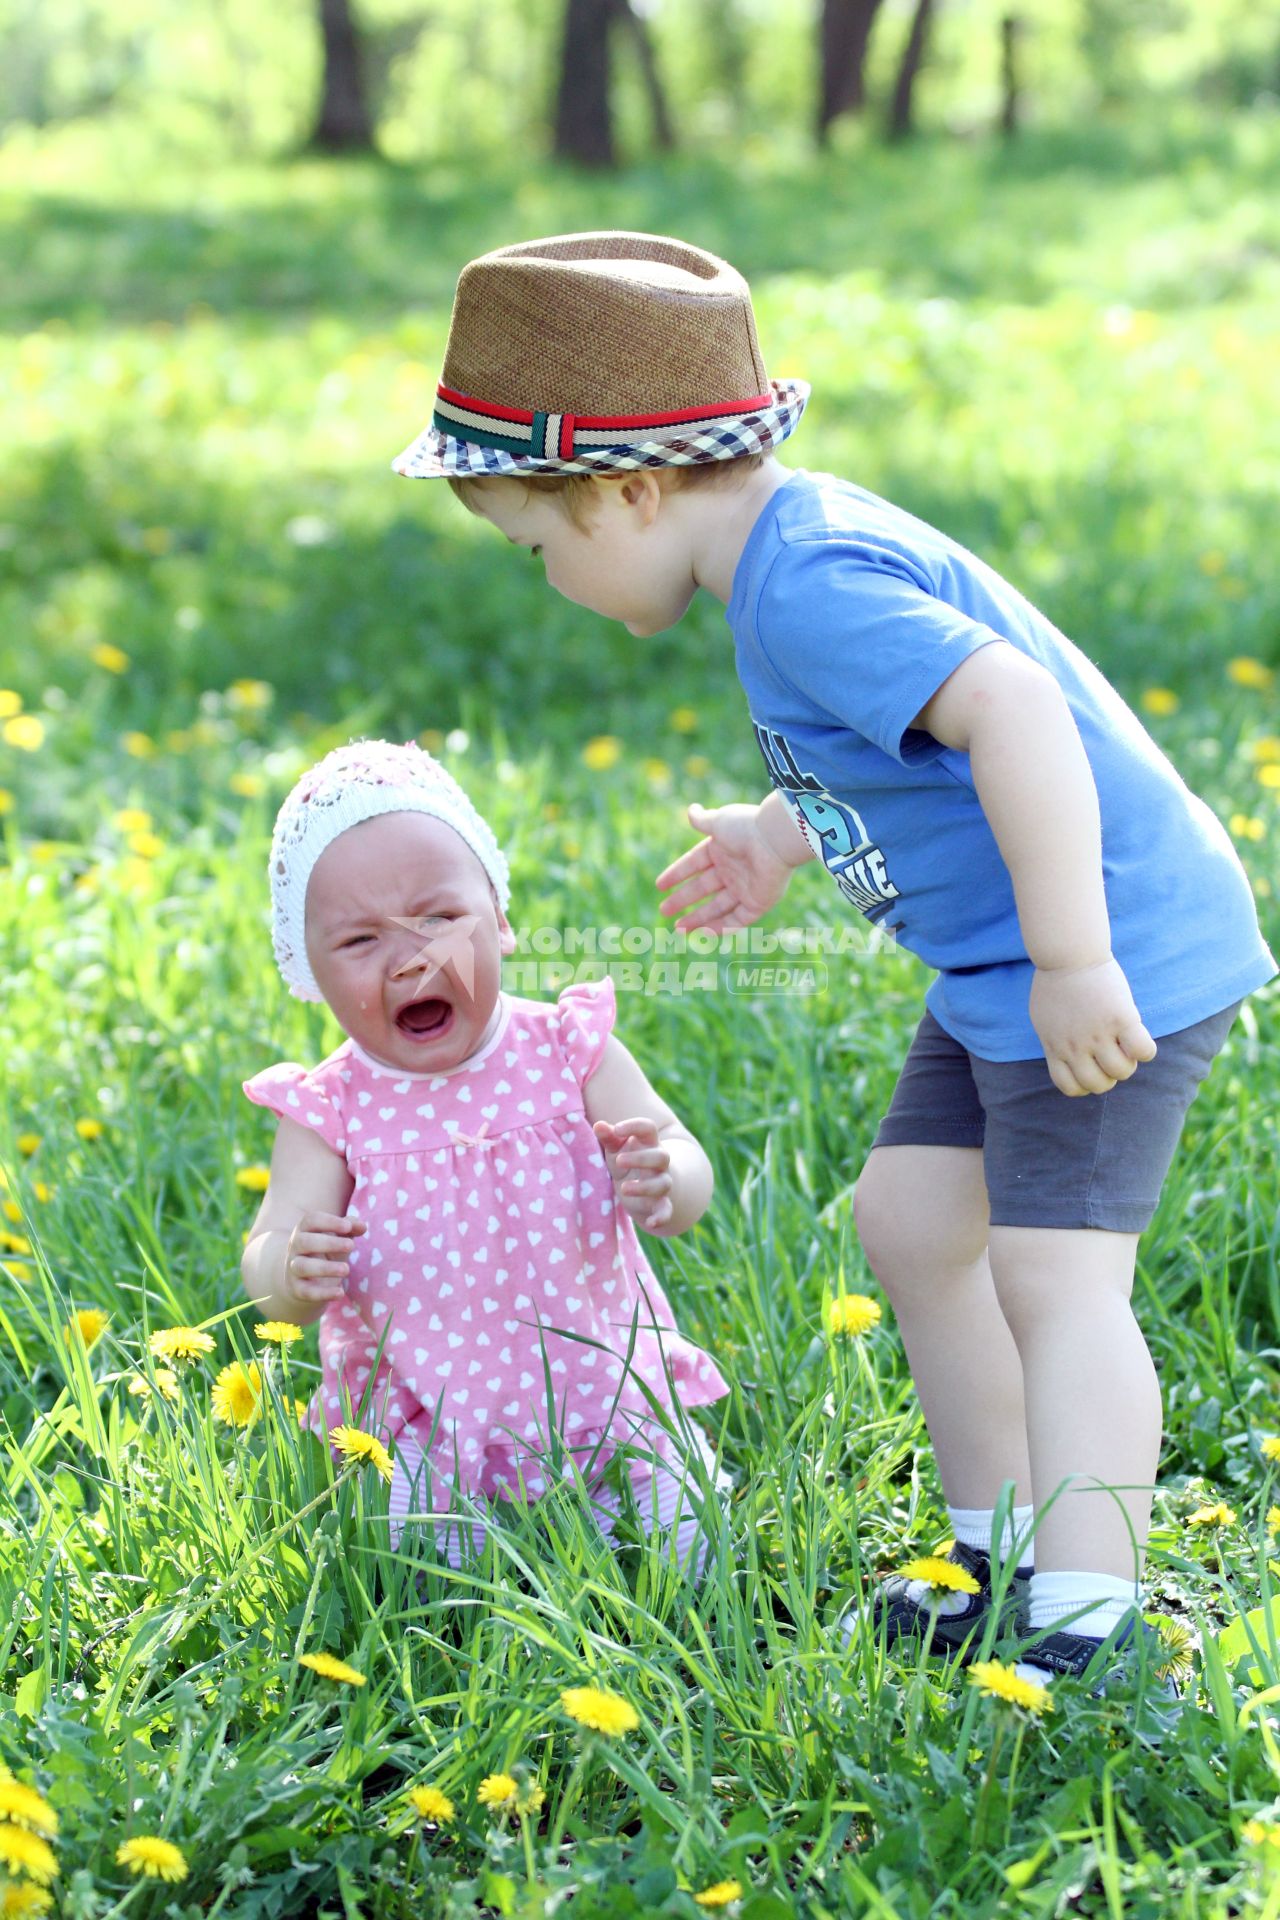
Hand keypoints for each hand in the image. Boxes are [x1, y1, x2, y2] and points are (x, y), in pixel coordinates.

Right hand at [284, 1211, 366, 1306]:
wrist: (306, 1280)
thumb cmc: (326, 1251)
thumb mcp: (338, 1238)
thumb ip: (350, 1229)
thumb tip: (362, 1227)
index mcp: (304, 1230)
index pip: (311, 1220)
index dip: (329, 1221)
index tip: (348, 1227)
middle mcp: (295, 1247)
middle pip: (305, 1241)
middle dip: (329, 1243)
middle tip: (351, 1246)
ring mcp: (293, 1269)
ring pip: (302, 1266)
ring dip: (325, 1268)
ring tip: (346, 1270)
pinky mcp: (296, 1289)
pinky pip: (306, 1291)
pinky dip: (323, 1293)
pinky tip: (341, 1293)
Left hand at [593, 1117, 673, 1230]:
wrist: (642, 1184)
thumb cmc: (626, 1160)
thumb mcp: (615, 1148)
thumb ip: (608, 1136)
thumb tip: (598, 1125)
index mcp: (648, 1142)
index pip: (649, 1128)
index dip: (635, 1126)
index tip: (617, 1129)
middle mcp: (659, 1162)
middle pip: (661, 1156)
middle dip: (641, 1159)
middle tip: (618, 1161)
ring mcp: (661, 1182)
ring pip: (663, 1184)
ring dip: (644, 1187)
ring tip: (624, 1188)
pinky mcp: (659, 1203)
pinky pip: (666, 1210)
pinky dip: (662, 1217)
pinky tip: (650, 1223)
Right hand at [656, 802, 795, 932]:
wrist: (774, 839)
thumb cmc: (745, 827)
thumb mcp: (718, 822)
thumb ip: (702, 820)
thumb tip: (690, 810)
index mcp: (722, 849)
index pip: (693, 864)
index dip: (676, 874)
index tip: (660, 886)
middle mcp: (733, 870)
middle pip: (703, 889)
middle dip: (682, 900)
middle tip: (664, 911)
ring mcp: (745, 888)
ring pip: (717, 908)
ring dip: (698, 919)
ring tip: (678, 929)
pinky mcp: (758, 903)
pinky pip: (737, 919)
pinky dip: (720, 928)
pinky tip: (702, 934)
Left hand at [1029, 957, 1156, 1095]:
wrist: (1068, 954)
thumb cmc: (1056, 982)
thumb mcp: (1044, 1018)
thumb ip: (1054, 1040)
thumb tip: (1065, 1056)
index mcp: (1055, 1047)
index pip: (1070, 1087)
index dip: (1085, 1083)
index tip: (1092, 1066)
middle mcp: (1075, 1046)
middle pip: (1099, 1084)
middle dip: (1109, 1075)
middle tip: (1112, 1054)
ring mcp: (1098, 1034)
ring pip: (1122, 1071)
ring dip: (1129, 1062)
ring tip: (1126, 1043)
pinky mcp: (1121, 1019)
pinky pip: (1144, 1051)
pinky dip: (1146, 1050)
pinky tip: (1138, 1036)